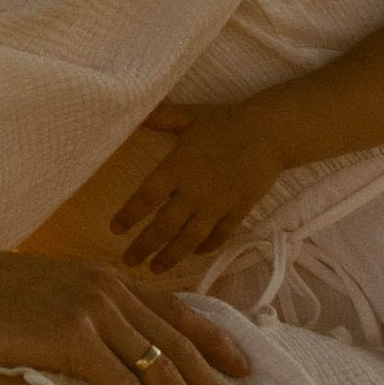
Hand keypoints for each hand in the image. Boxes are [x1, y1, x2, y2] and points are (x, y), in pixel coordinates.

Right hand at [0, 248, 255, 384]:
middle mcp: (108, 289)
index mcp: (105, 277)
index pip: (180, 311)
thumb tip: (108, 347)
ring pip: (163, 370)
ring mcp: (91, 311)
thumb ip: (83, 312)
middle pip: (184, 346)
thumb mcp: (44, 294)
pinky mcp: (69, 338)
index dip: (218, 344)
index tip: (246, 374)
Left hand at [111, 102, 280, 273]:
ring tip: (155, 269)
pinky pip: (217, 236)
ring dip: (170, 256)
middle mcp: (193, 192)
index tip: (114, 230)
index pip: (146, 197)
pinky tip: (195, 253)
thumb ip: (161, 118)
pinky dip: (205, 248)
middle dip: (143, 246)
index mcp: (177, 168)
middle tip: (128, 261)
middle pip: (163, 226)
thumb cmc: (226, 121)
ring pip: (188, 239)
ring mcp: (216, 206)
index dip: (129, 215)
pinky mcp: (237, 212)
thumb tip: (134, 115)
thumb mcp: (189, 116)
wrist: (269, 133)